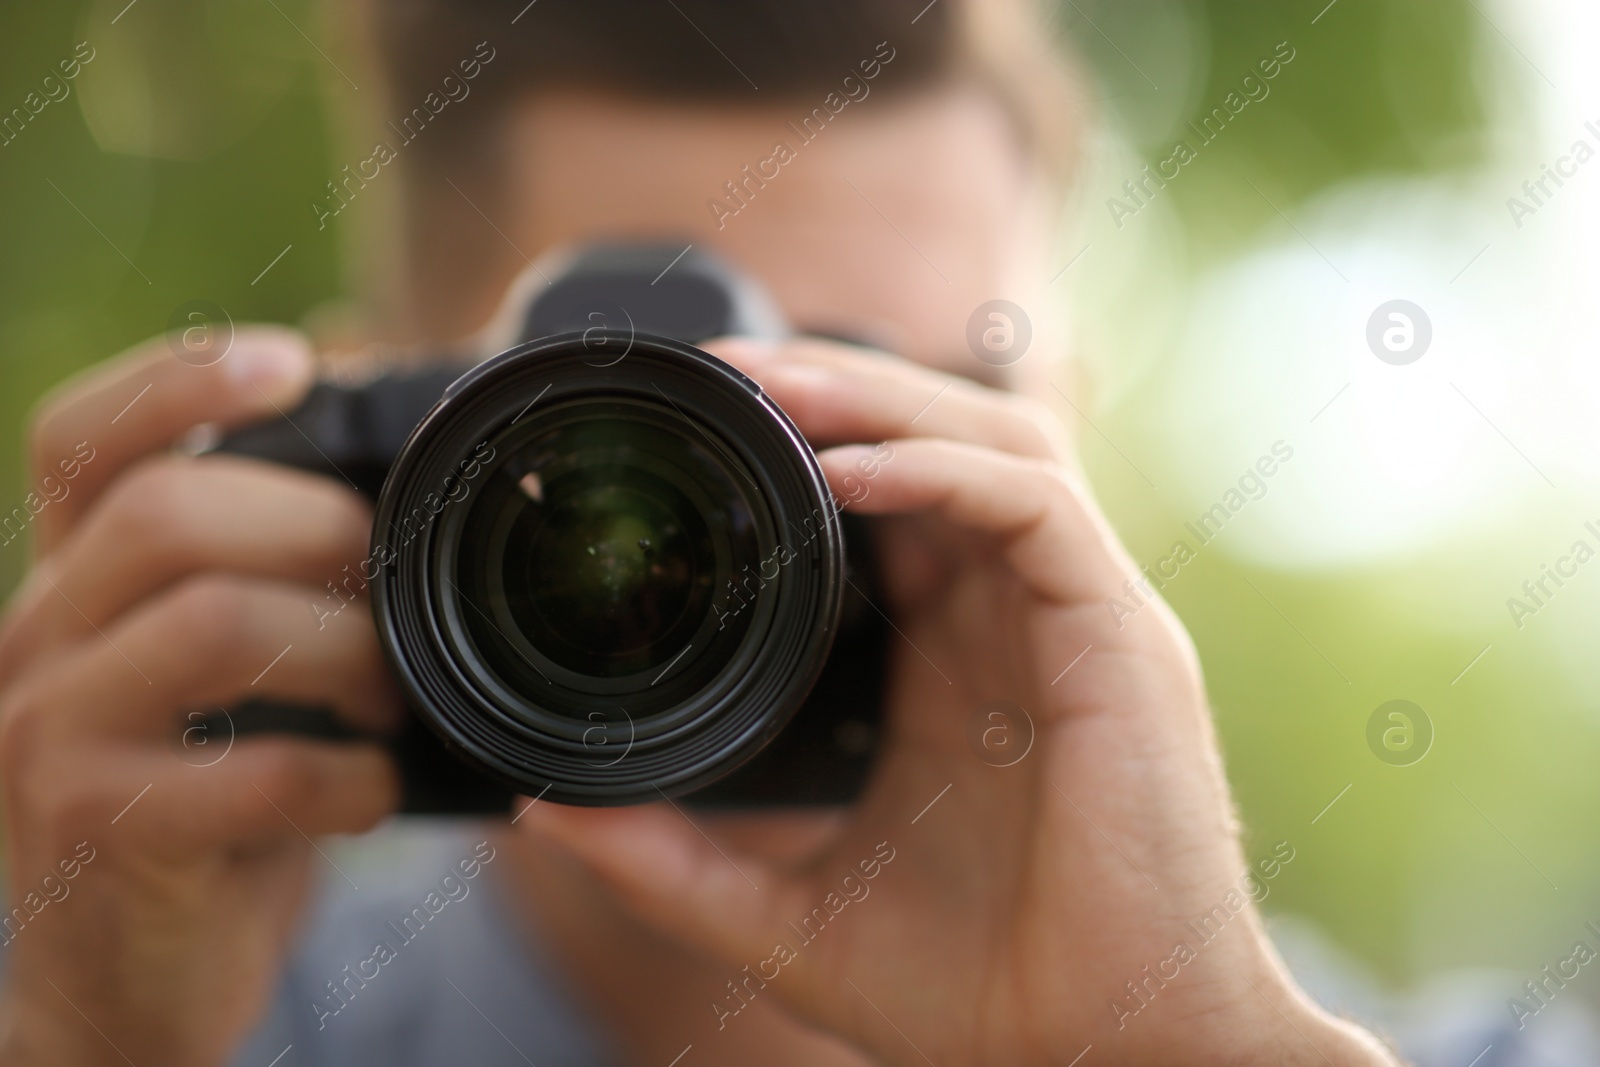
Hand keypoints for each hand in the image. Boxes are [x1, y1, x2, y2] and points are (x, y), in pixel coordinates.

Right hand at [0, 330, 400, 1066]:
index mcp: (73, 582)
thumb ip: (261, 559)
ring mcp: (51, 738)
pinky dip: (347, 778)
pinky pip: (250, 777)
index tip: (293, 361)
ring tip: (392, 693)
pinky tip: (376, 792)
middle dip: (313, 526)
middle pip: (163, 514)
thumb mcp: (221, 671)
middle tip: (387, 577)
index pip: (82, 438)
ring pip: (210, 627)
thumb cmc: (205, 794)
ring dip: (344, 649)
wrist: (129, 973)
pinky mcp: (100, 835)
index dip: (178, 380)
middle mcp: (35, 639)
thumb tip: (361, 389)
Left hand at [516, 339, 1399, 1066]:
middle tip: (724, 373)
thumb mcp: (788, 914)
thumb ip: (675, 861)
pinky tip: (851, 476)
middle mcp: (1016, 622)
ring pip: (993, 442)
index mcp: (949, 667)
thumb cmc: (975, 994)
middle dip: (835, 391)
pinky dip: (944, 473)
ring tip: (776, 388)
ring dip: (885, 401)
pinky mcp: (1123, 641)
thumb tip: (551, 810)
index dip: (807, 447)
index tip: (701, 427)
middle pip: (938, 441)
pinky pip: (1036, 510)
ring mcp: (1075, 621)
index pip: (886, 506)